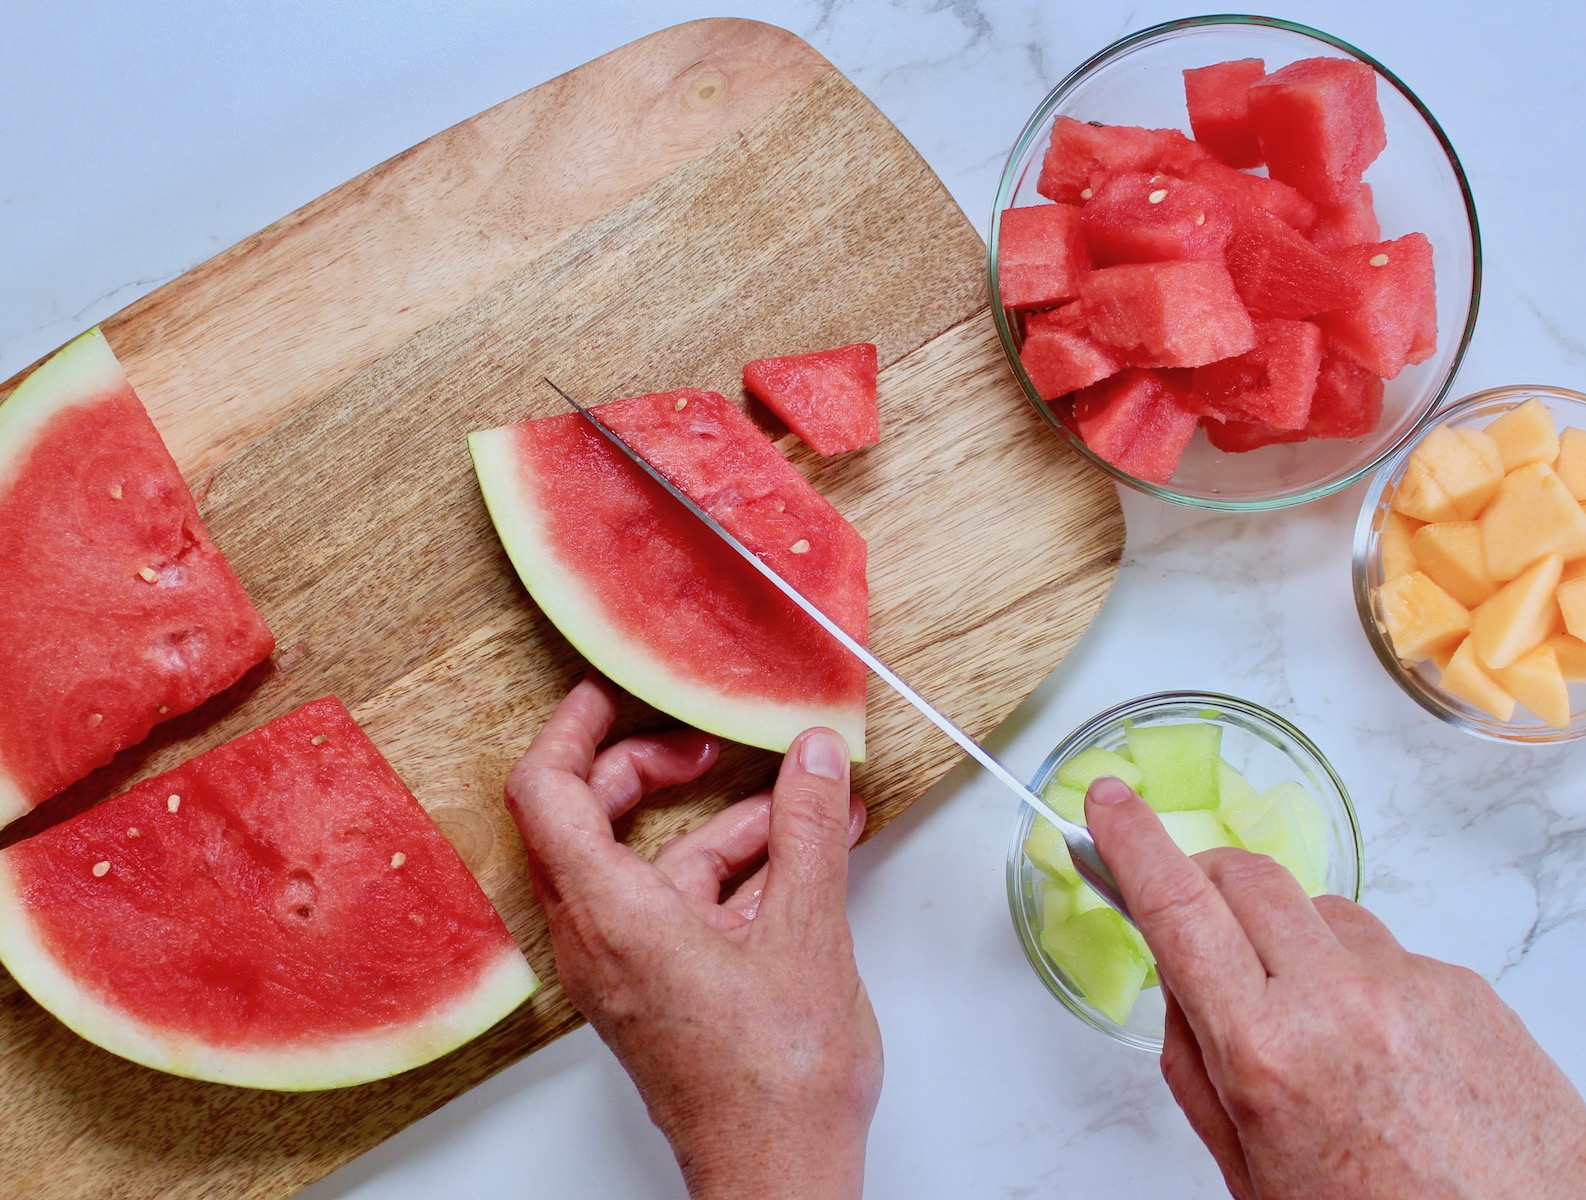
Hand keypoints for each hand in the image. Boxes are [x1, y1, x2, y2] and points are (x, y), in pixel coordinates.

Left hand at [504, 675, 880, 1199]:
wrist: (778, 1176)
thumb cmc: (775, 1083)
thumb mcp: (806, 932)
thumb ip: (807, 830)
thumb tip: (815, 760)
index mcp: (613, 915)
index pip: (546, 790)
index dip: (573, 726)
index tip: (612, 691)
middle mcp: (599, 939)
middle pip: (588, 817)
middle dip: (652, 767)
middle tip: (710, 742)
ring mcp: (624, 967)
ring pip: (647, 863)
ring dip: (718, 824)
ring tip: (801, 799)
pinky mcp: (655, 988)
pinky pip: (676, 904)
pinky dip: (729, 873)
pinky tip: (800, 857)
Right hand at [1084, 775, 1585, 1199]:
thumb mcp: (1248, 1166)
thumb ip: (1195, 1063)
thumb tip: (1179, 978)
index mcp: (1268, 1051)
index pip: (1178, 908)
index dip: (1132, 843)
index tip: (1110, 804)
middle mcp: (1341, 1002)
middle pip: (1246, 877)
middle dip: (1205, 879)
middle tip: (1194, 914)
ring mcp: (1411, 985)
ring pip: (1319, 909)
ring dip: (1291, 939)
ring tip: (1310, 1023)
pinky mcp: (1467, 988)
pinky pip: (1388, 950)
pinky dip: (1363, 978)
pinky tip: (1379, 1048)